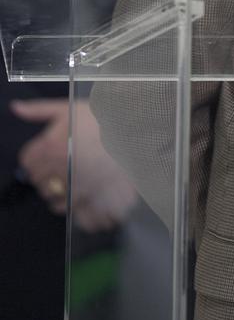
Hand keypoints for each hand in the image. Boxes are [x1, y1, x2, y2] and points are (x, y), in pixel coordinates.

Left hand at [11, 99, 137, 232]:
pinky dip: (73, 206)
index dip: (35, 156)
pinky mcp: (91, 198)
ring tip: (71, 180)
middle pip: (38, 181)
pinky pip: (71, 211)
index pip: (27, 161)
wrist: (133, 131)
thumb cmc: (100, 118)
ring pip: (52, 198)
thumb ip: (38, 110)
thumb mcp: (68, 108)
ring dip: (57, 191)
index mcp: (49, 147)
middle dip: (45, 174)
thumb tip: (16, 108)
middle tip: (61, 164)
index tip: (46, 153)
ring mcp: (75, 185)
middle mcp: (58, 169)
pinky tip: (82, 194)